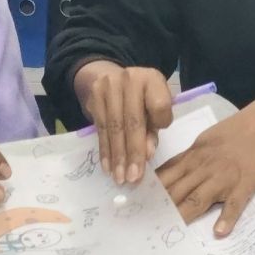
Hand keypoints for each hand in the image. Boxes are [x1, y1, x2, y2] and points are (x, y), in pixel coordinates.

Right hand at [75, 61, 172, 185]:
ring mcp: (110, 85)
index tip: (155, 145)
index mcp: (152, 79)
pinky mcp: (94, 95)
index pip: (159, 107)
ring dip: (117, 156)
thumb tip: (148, 154)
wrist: (107, 76)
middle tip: (134, 178)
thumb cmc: (139, 98)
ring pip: (114, 127)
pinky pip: (100, 127)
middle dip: (134, 153)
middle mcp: (131, 78)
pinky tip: (108, 166)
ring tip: (120, 178)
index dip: (159, 126)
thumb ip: (153, 129)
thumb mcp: (152, 107)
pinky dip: (105, 150)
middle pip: (133, 121)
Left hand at [157, 95, 254, 236]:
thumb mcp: (206, 139)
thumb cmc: (237, 129)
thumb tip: (173, 171)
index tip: (136, 204)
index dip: (151, 191)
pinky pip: (234, 204)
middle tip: (144, 225)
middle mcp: (204, 167)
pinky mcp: (245, 184)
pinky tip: (219, 232)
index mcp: (194, 155)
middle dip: (160, 208)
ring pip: (198, 199)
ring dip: (183, 215)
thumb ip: (190, 157)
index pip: (166, 175)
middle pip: (177, 190)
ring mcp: (224, 177)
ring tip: (169, 231)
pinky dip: (226, 218)